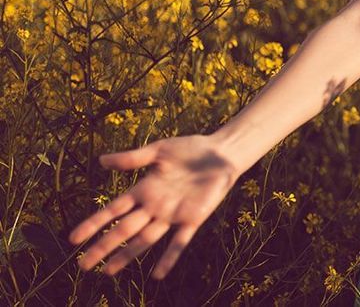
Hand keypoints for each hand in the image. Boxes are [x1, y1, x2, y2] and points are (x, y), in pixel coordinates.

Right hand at [68, 133, 243, 279]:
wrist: (222, 153)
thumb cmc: (189, 150)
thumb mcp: (158, 151)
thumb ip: (131, 158)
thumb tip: (100, 161)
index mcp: (144, 190)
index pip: (113, 210)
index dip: (94, 224)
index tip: (73, 239)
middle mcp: (154, 206)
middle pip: (124, 229)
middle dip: (104, 246)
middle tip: (83, 265)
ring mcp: (173, 214)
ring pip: (145, 239)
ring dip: (128, 255)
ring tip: (108, 272)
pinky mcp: (193, 218)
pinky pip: (179, 241)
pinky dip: (169, 257)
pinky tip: (158, 274)